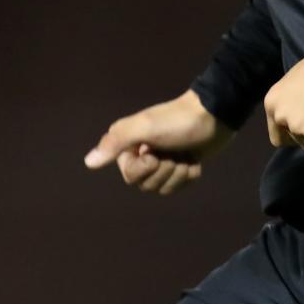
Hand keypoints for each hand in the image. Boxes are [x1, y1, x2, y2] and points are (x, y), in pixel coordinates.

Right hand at [83, 88, 235, 194]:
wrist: (214, 115)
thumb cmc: (178, 121)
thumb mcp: (145, 127)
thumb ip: (116, 142)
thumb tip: (89, 162)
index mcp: (130, 144)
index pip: (130, 177)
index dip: (145, 169)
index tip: (155, 152)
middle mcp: (142, 153)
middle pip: (147, 185)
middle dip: (166, 171)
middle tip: (174, 152)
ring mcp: (163, 160)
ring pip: (164, 188)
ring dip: (179, 174)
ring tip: (185, 155)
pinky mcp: (181, 165)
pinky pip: (180, 185)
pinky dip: (190, 174)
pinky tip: (194, 159)